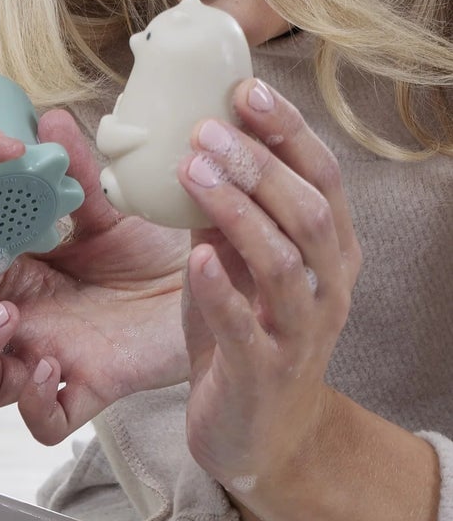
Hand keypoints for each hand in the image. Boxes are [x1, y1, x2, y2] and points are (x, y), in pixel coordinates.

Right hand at [0, 108, 189, 443]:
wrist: (224, 286)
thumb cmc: (158, 245)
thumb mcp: (112, 204)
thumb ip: (76, 169)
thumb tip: (47, 117)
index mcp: (10, 266)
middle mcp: (18, 314)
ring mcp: (45, 356)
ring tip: (9, 318)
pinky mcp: (86, 390)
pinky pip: (40, 422)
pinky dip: (32, 401)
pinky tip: (51, 367)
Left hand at [178, 78, 359, 491]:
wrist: (259, 431)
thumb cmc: (246, 330)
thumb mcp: (236, 260)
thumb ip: (225, 209)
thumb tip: (194, 140)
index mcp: (328, 247)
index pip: (321, 175)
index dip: (288, 130)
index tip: (246, 88)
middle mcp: (327, 282)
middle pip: (309, 209)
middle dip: (259, 163)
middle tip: (206, 127)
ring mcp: (300, 329)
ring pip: (284, 261)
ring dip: (237, 210)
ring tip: (193, 171)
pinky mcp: (264, 370)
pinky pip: (248, 326)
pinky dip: (223, 290)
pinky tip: (197, 259)